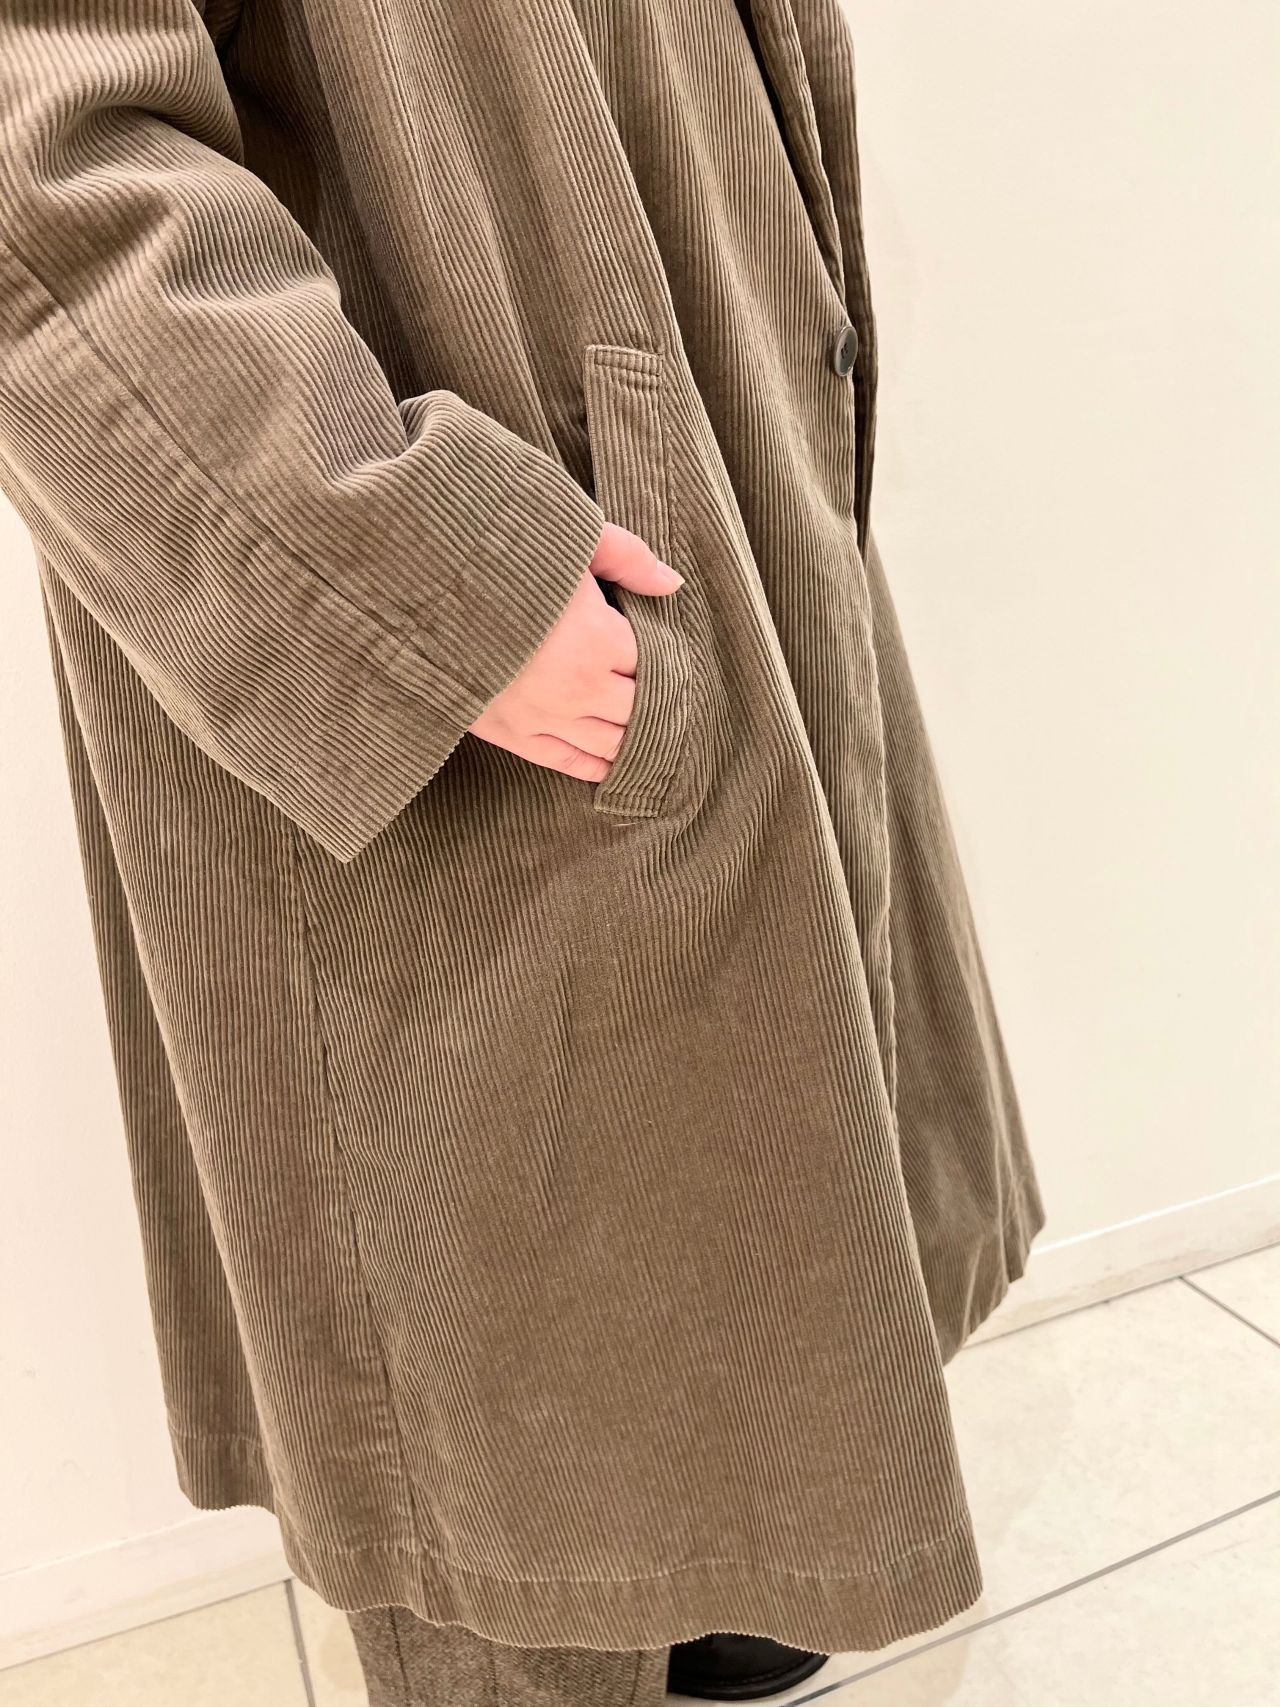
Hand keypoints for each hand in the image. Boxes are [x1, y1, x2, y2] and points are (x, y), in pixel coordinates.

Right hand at [469, 522, 682, 781]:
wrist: (417, 590)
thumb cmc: (495, 554)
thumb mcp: (568, 537)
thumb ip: (627, 557)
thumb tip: (672, 583)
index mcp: (598, 638)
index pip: (656, 663)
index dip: (666, 658)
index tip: (668, 653)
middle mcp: (578, 688)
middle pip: (641, 711)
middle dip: (658, 703)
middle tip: (669, 699)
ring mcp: (544, 718)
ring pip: (612, 745)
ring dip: (636, 741)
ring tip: (653, 736)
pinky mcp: (511, 736)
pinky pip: (568, 762)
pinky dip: (598, 766)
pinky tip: (614, 765)